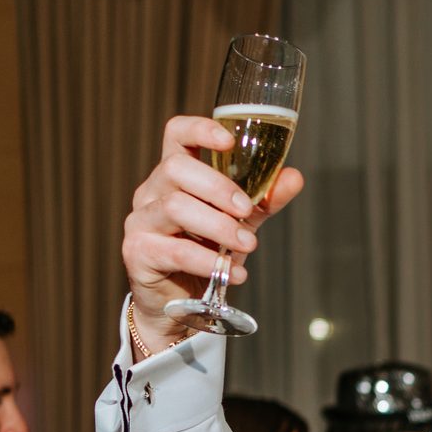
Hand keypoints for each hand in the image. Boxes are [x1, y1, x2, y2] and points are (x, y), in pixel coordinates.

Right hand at [120, 114, 306, 347]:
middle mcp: (151, 192)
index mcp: (174, 175)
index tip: (229, 142)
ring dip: (219, 226)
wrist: (181, 302)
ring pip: (175, 207)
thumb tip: (294, 177)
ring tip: (248, 244)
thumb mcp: (241, 222)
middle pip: (177, 169)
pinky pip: (174, 251)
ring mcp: (140, 221)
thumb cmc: (207, 251)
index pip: (176, 135)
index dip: (199, 129)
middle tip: (248, 212)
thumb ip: (264, 200)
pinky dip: (209, 261)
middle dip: (219, 188)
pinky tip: (234, 273)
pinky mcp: (137, 252)